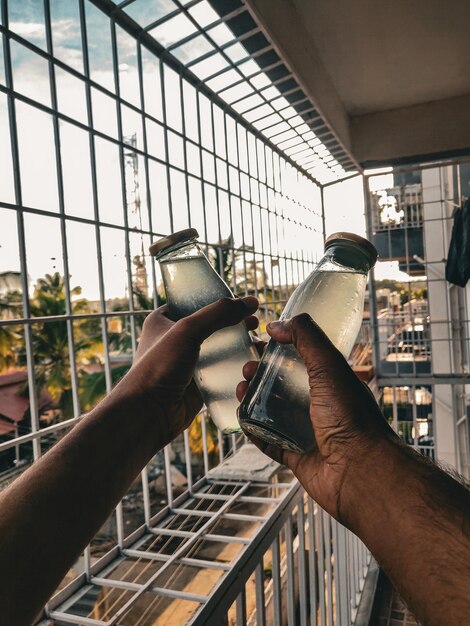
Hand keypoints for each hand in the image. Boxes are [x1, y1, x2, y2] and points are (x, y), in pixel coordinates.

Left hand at [118, 296, 258, 446]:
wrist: (148, 413)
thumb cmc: (159, 367)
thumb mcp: (188, 331)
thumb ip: (218, 314)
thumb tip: (251, 302)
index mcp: (163, 320)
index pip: (194, 302)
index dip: (219, 301)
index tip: (242, 303)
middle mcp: (174, 340)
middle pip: (211, 326)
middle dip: (235, 324)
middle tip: (255, 324)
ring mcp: (186, 363)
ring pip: (218, 349)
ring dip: (239, 346)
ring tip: (258, 345)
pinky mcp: (196, 384)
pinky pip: (220, 371)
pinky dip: (235, 367)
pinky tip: (251, 365)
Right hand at [236, 313, 399, 525]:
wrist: (359, 470)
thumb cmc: (350, 417)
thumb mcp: (329, 365)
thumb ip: (305, 338)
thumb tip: (275, 324)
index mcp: (330, 381)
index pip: (299, 358)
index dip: (277, 349)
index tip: (258, 343)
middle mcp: (319, 404)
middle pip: (280, 384)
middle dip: (260, 373)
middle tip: (246, 369)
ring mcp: (306, 431)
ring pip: (271, 411)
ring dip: (252, 399)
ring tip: (241, 390)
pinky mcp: (295, 456)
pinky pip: (268, 441)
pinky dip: (253, 431)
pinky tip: (243, 419)